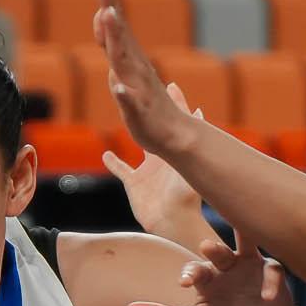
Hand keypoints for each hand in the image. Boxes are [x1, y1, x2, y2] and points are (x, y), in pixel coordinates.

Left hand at [92, 0, 198, 157]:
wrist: (176, 138)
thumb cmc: (148, 108)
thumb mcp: (125, 72)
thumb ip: (114, 46)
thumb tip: (104, 18)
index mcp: (130, 60)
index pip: (114, 26)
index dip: (107, 0)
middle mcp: (134, 68)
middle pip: (118, 33)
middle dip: (109, 5)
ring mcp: (138, 88)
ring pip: (124, 60)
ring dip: (116, 38)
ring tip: (108, 15)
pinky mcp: (140, 112)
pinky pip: (130, 101)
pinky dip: (123, 93)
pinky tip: (116, 85)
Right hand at [102, 83, 204, 232]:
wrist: (174, 222)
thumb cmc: (186, 194)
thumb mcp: (187, 161)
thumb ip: (189, 136)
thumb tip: (198, 109)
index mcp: (173, 150)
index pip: (172, 121)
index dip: (172, 103)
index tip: (170, 84)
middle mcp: (160, 157)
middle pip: (153, 130)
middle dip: (149, 114)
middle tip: (142, 94)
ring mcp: (147, 171)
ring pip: (137, 147)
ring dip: (131, 135)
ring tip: (124, 120)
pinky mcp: (134, 184)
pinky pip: (121, 170)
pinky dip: (113, 163)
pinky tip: (106, 155)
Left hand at [125, 224, 293, 305]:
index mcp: (207, 277)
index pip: (195, 269)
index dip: (190, 272)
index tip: (184, 282)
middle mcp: (226, 266)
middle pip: (218, 252)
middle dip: (213, 250)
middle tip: (206, 247)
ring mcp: (250, 266)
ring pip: (246, 245)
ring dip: (242, 240)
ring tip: (239, 240)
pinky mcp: (272, 273)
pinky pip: (273, 271)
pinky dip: (270, 282)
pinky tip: (265, 296)